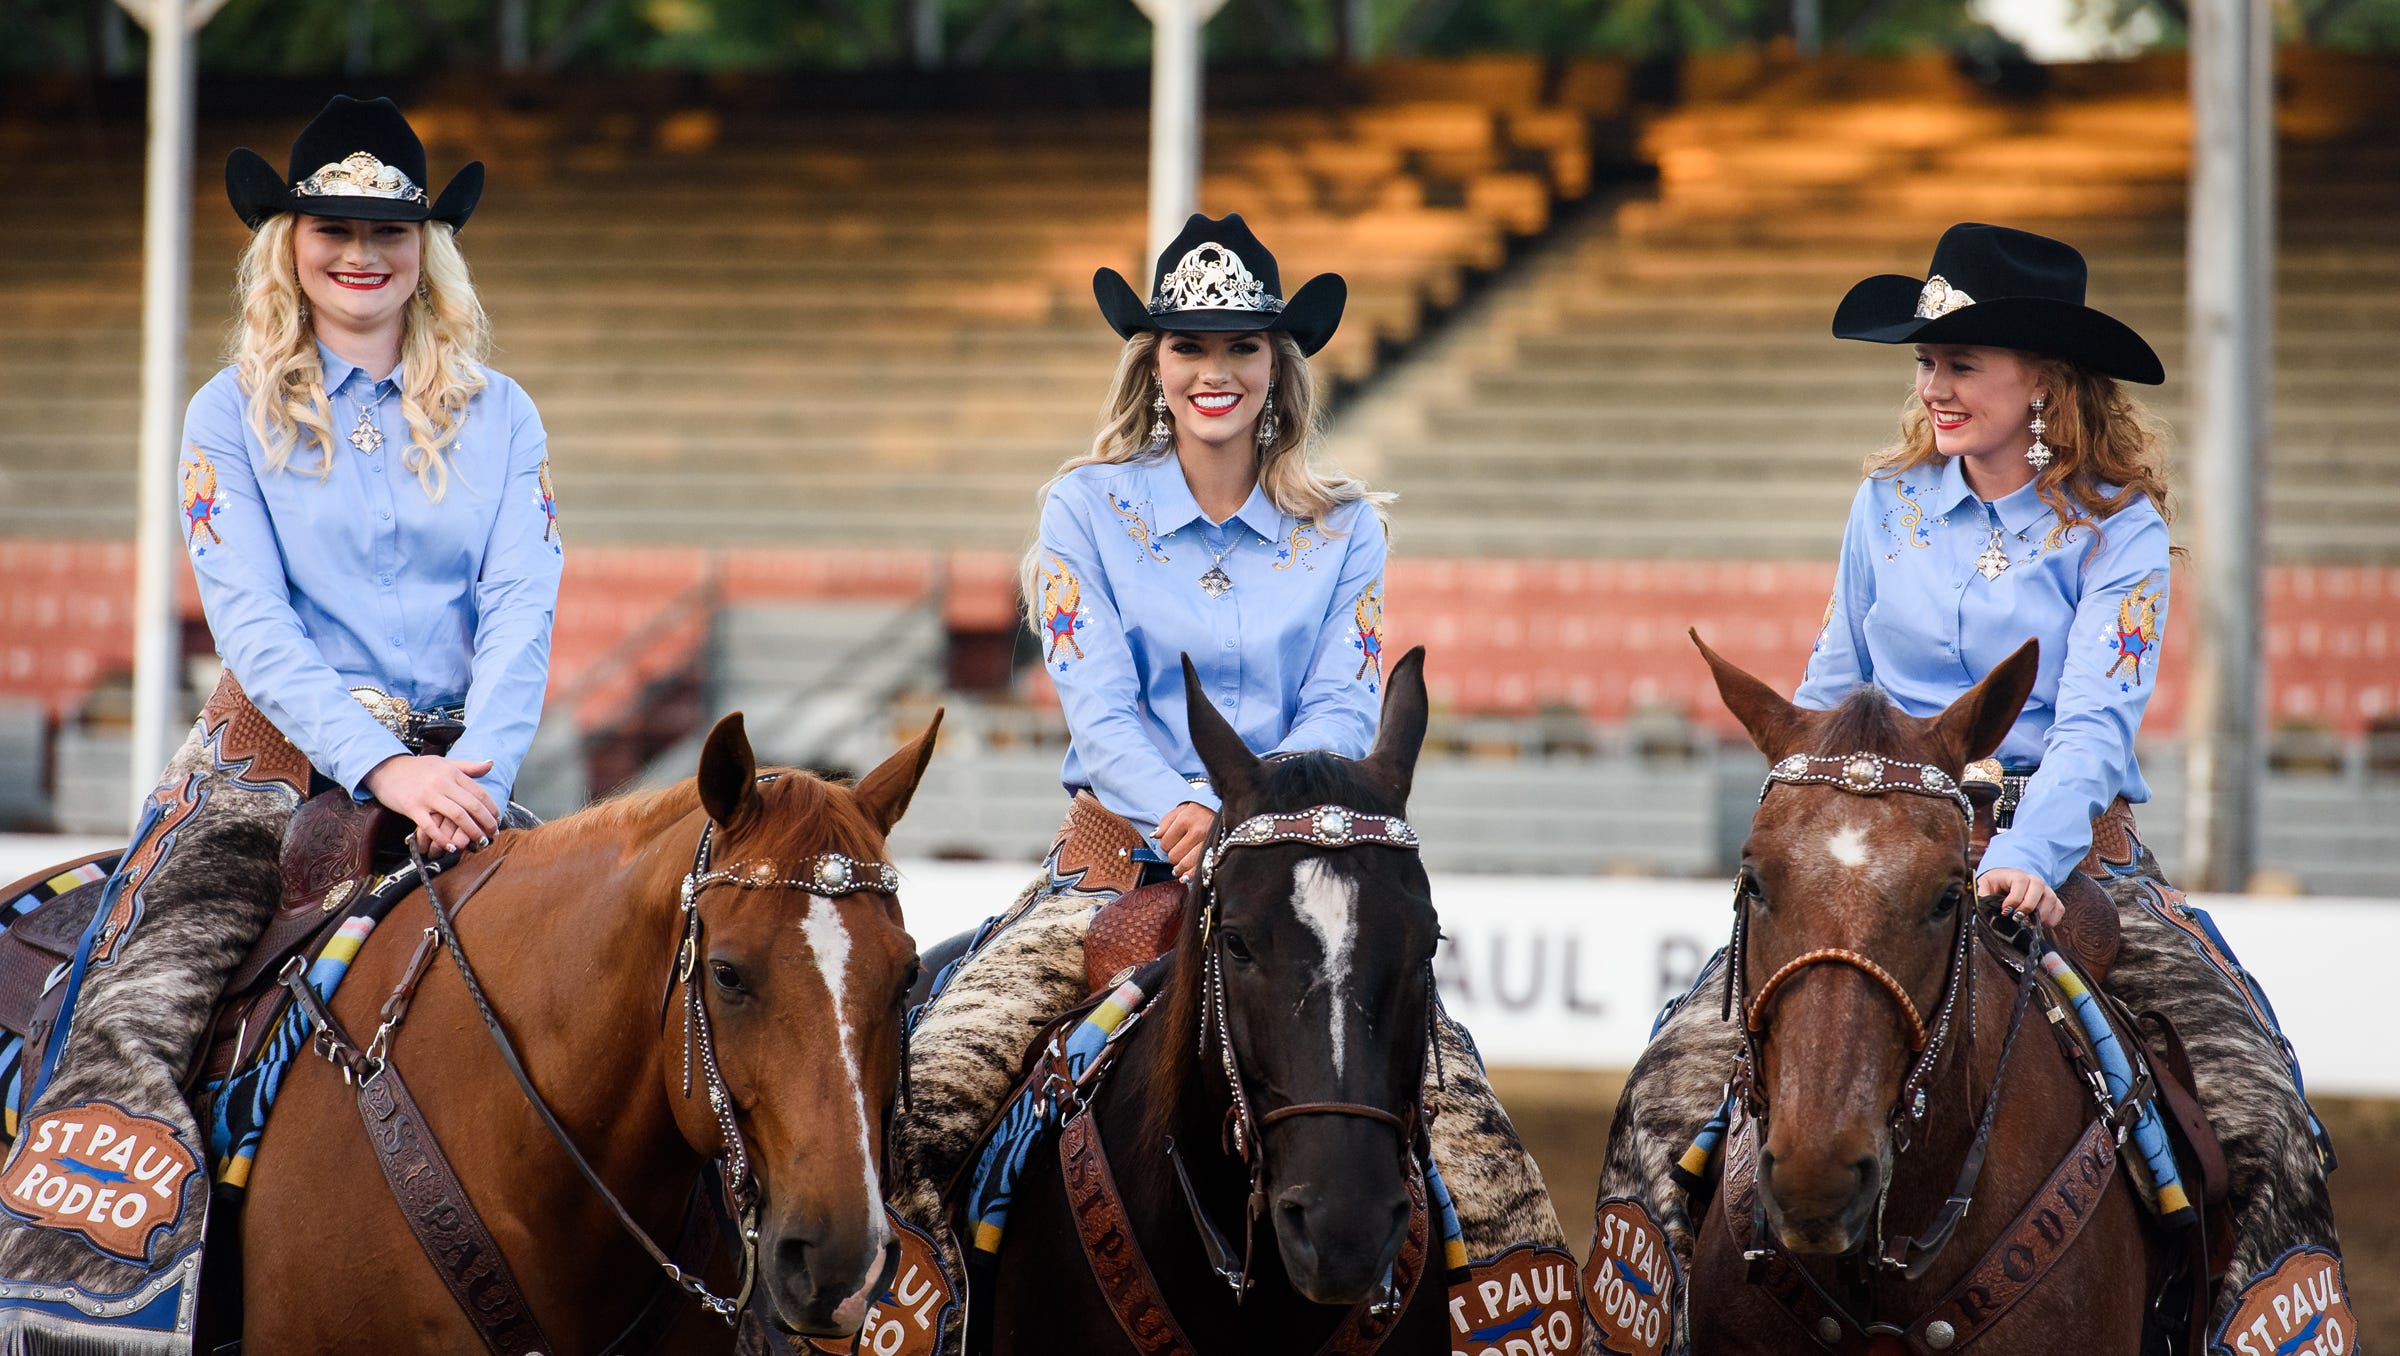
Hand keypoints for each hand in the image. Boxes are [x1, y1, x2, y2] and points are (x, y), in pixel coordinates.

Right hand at [363, 754, 500, 853]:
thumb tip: (491, 764)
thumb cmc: (418, 768)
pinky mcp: (412, 807)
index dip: (491, 808)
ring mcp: (427, 796)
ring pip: (456, 815)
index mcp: (452, 773)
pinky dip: (442, 838)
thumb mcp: (444, 762)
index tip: (497, 819)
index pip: (479, 792)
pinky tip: (451, 846)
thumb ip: (468, 766)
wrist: (386, 768)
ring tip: (478, 841)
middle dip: (485, 822)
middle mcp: (443, 783)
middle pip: (471, 806)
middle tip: (492, 834)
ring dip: (470, 831)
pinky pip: (430, 826)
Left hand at [1156, 801, 1216, 880]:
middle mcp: (1198, 832)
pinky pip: (1199, 870)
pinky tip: (1186, 875)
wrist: (1223, 810)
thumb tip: (1155, 836)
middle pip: (1174, 856)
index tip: (1171, 842)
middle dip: (1173, 855)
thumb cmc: (1200, 810)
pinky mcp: (1217, 853)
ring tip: (1179, 866)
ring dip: (1180, 867)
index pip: (1165, 843)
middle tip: (1179, 851)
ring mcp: (1208, 844)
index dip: (1165, 845)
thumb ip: (1166, 822)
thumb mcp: (1181, 810)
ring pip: (1185, 865)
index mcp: (1186, 820)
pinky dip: (1191, 875)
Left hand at [1977, 868, 2062, 927]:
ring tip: (2027, 924)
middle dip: (2028, 906)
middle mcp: (2034, 880)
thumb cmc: (1994, 885)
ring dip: (2040, 915)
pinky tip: (2038, 925)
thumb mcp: (1983, 886)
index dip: (2014, 898)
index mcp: (2016, 874)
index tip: (2005, 911)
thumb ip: (1981, 895)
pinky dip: (2051, 920)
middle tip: (2017, 918)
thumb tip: (1981, 907)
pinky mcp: (2052, 901)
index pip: (2021, 881)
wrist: (2005, 882)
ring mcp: (2046, 890)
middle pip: (2039, 888)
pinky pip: (2059, 909)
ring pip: (2051, 899)